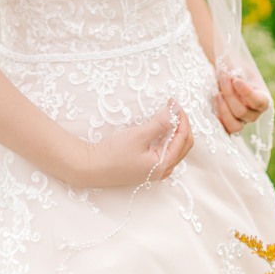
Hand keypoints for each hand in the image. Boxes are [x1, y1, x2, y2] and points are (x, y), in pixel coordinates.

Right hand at [73, 99, 193, 188]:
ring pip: (175, 147)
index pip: (183, 138)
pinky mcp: (148, 167)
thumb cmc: (113, 154)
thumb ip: (160, 123)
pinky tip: (160, 126)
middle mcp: (164, 170)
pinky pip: (165, 150)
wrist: (91, 168)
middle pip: (183, 144)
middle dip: (181, 124)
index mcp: (164, 164)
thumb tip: (176, 110)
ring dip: (175, 129)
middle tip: (173, 107)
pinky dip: (166, 136)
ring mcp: (156, 170)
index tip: (175, 103)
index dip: (182, 118)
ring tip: (168, 114)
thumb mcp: (139, 135)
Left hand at [214, 70, 270, 134]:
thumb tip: (231, 74)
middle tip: (222, 78)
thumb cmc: (235, 70)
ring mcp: (242, 122)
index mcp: (263, 99)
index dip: (246, 93)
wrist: (225, 76)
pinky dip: (219, 120)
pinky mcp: (230, 126)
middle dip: (230, 95)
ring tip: (217, 94)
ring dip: (223, 110)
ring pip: (235, 125)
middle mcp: (254, 114)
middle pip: (242, 112)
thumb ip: (236, 69)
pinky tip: (214, 107)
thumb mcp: (238, 66)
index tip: (235, 80)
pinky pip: (225, 130)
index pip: (258, 102)